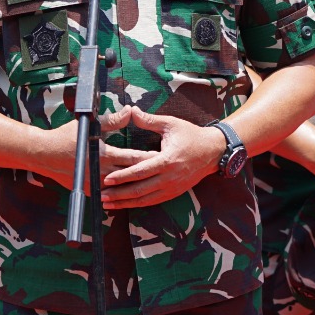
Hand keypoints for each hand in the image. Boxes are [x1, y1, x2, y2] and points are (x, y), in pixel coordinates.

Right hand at [36, 109, 154, 192]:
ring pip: (120, 187)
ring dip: (134, 184)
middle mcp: (100, 172)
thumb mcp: (90, 125)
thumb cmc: (66, 137)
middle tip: (163, 170)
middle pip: (129, 174)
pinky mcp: (87, 191)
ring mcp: (93, 184)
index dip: (148, 157)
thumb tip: (131, 110)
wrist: (44, 155)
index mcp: (103, 155)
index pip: (132, 157)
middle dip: (146, 172)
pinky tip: (131, 192)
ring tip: (150, 182)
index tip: (162, 156)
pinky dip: (119, 192)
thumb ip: (113, 120)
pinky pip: (107, 193)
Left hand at [99, 110, 224, 208]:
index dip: (123, 176)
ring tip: (108, 204)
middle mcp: (169, 177)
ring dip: (125, 203)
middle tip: (101, 196)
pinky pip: (153, 201)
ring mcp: (172, 188)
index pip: (140, 171)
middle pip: (140, 190)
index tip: (107, 179)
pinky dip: (138, 204)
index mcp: (167, 160)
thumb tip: (131, 110)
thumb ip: (149, 120)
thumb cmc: (191, 136)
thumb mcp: (171, 124)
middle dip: (119, 194)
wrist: (213, 151)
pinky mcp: (174, 193)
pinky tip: (126, 204)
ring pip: (145, 200)